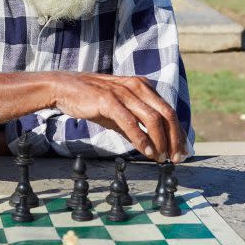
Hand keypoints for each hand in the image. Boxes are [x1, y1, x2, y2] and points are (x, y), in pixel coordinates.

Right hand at [50, 72, 186, 162]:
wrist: (63, 88)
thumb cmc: (90, 99)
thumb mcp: (118, 111)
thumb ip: (135, 125)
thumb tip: (151, 146)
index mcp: (142, 86)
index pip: (168, 110)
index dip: (178, 133)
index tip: (181, 152)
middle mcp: (137, 86)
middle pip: (167, 114)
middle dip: (175, 139)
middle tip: (175, 159)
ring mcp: (123, 92)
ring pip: (152, 118)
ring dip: (160, 141)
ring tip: (160, 158)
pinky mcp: (108, 100)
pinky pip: (130, 121)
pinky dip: (141, 138)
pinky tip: (146, 151)